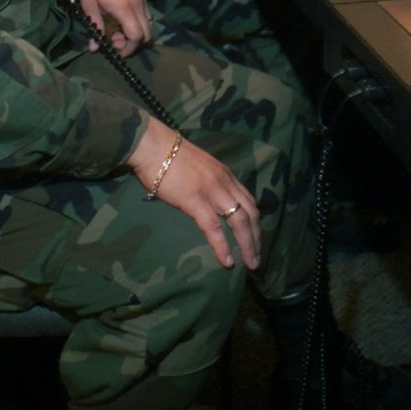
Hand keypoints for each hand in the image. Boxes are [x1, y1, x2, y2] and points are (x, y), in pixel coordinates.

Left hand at [76, 0, 151, 57]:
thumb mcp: (89, 4)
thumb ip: (94, 26)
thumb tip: (95, 47)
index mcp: (125, 9)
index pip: (137, 36)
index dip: (129, 48)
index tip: (116, 51)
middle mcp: (138, 4)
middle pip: (147, 33)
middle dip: (134, 42)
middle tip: (116, 40)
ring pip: (148, 23)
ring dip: (136, 31)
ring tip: (118, 28)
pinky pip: (146, 12)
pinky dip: (137, 20)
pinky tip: (121, 16)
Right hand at [128, 120, 260, 270]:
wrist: (153, 146)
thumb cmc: (170, 156)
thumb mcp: (200, 167)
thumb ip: (209, 182)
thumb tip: (210, 200)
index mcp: (226, 174)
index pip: (249, 201)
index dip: (255, 222)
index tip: (255, 239)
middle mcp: (225, 182)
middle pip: (250, 213)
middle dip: (256, 237)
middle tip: (257, 259)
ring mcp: (212, 191)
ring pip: (239, 221)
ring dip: (247, 245)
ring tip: (251, 264)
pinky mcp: (195, 200)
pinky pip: (214, 228)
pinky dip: (223, 246)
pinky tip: (228, 261)